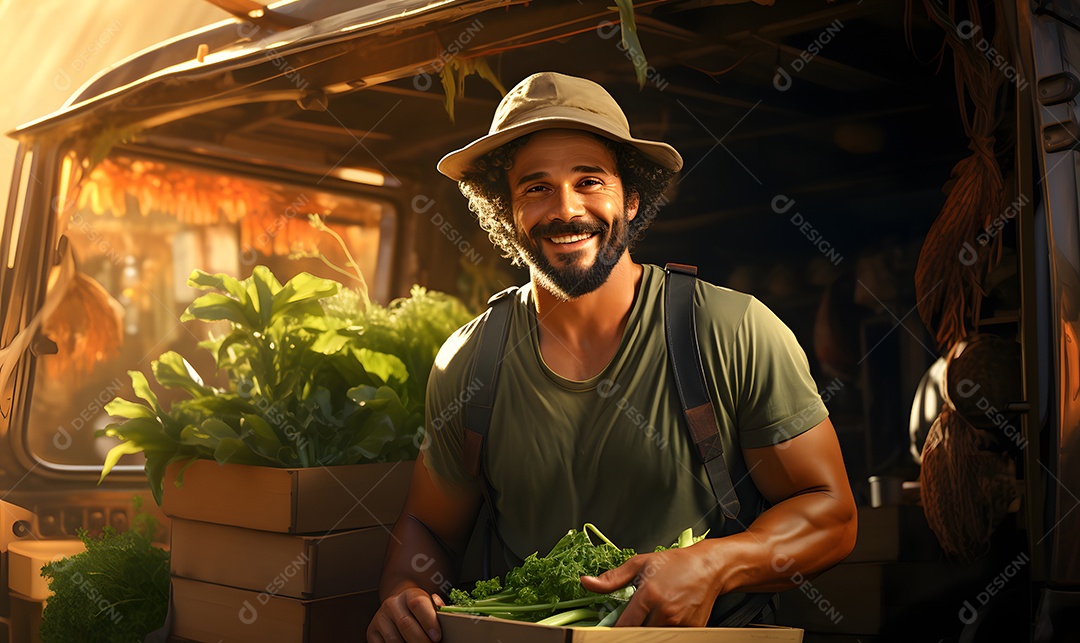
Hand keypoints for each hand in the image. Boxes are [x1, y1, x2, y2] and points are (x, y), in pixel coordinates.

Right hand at [366, 587, 444, 641]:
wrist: (398, 606)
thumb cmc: (418, 609)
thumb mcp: (429, 605)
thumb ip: (436, 610)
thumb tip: (444, 611)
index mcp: (409, 594)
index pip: (418, 604)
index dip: (429, 622)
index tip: (437, 637)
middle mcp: (392, 604)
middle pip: (406, 624)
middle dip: (421, 640)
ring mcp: (380, 618)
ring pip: (394, 639)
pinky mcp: (372, 632)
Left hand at [580, 546, 718, 626]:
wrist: (708, 567)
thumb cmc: (675, 563)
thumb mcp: (640, 564)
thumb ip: (612, 578)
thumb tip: (586, 582)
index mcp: (650, 595)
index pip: (624, 626)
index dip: (614, 630)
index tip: (608, 629)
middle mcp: (665, 612)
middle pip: (638, 634)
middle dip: (633, 627)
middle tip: (634, 616)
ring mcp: (680, 623)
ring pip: (654, 636)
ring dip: (648, 628)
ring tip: (651, 613)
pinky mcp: (691, 630)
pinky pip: (670, 636)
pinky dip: (664, 629)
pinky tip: (665, 616)